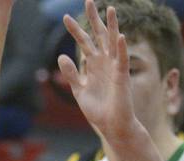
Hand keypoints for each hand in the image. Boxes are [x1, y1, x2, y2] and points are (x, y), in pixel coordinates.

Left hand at [58, 1, 135, 143]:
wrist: (111, 125)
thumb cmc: (98, 110)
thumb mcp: (79, 91)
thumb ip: (71, 74)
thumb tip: (61, 57)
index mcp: (94, 65)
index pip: (84, 42)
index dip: (76, 30)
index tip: (65, 17)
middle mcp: (105, 62)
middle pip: (99, 36)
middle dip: (94, 19)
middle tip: (89, 0)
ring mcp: (114, 67)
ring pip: (113, 42)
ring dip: (112, 26)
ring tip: (110, 8)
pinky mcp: (122, 76)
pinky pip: (122, 59)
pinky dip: (121, 48)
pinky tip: (120, 36)